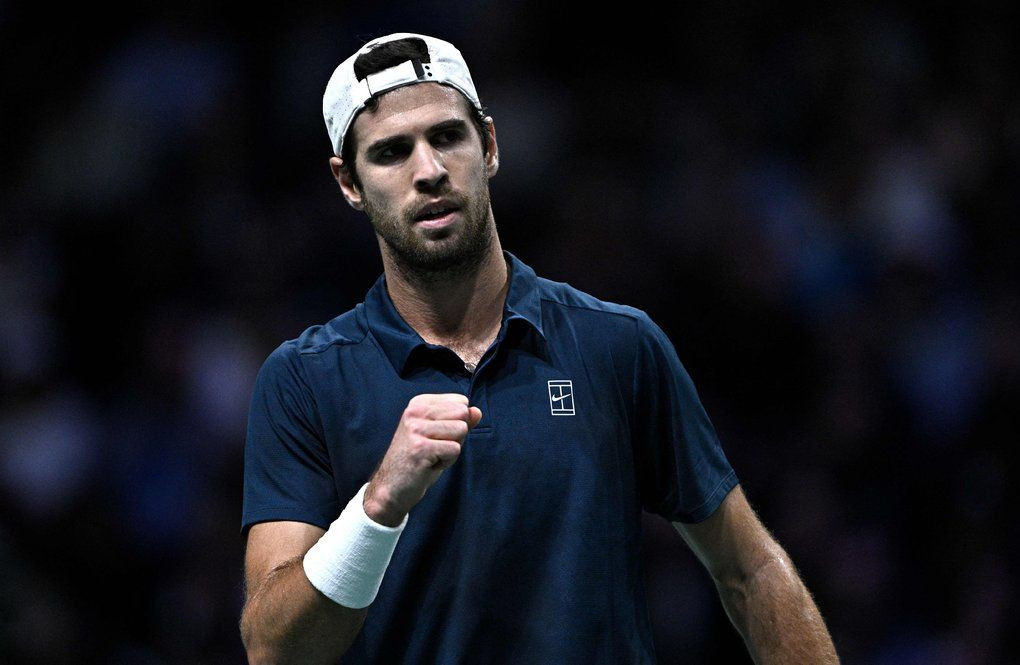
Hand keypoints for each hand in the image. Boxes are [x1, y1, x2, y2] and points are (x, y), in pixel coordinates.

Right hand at [364, 394, 482, 526]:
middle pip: (463, 414)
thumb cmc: (419, 460)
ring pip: (461, 430)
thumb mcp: (440, 435)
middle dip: (456, 436)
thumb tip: (477, 411)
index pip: (461, 402)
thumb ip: (459, 421)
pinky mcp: (420, 447)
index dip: (456, 423)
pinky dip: (447, 462)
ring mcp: (416, 428)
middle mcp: (415, 411)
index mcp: (419, 403)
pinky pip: (455, 449)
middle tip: (435, 448)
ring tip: (432, 456)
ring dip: (451, 449)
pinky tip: (429, 465)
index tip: (436, 437)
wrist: (393, 486)